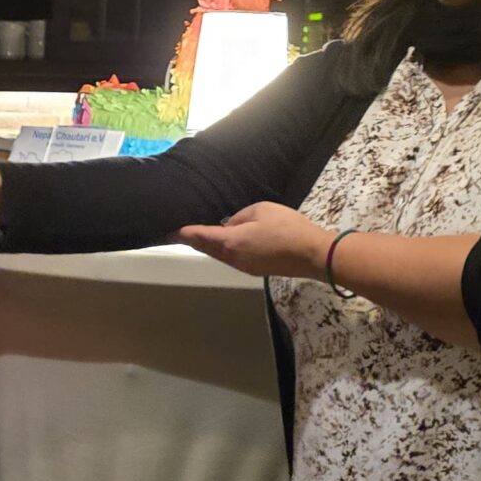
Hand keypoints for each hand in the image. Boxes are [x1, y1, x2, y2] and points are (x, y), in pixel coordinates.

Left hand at [176, 203, 332, 280]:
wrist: (312, 254)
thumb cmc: (287, 227)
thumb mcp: (260, 210)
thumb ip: (239, 216)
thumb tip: (230, 225)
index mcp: (231, 242)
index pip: (200, 236)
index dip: (183, 233)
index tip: (169, 231)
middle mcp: (233, 258)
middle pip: (206, 249)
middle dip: (192, 241)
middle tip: (178, 233)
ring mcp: (244, 266)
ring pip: (219, 255)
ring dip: (206, 247)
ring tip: (197, 237)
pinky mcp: (255, 269)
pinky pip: (231, 258)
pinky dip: (221, 250)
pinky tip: (222, 244)